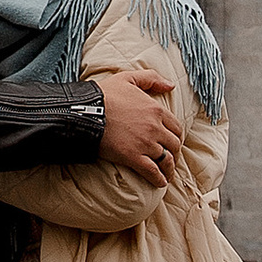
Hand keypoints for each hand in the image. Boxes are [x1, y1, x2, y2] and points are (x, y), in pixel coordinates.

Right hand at [96, 67, 179, 181]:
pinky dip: (159, 179)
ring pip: (166, 160)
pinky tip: (160, 183)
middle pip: (174, 145)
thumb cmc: (105, 94)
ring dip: (169, 169)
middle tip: (170, 158)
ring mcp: (146, 144)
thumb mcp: (129, 78)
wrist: (86, 111)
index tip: (172, 142)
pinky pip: (152, 172)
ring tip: (167, 174)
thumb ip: (151, 78)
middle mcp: (155, 128)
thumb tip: (170, 85)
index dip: (176, 136)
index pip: (176, 127)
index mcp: (156, 110)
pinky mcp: (133, 158)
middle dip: (174, 153)